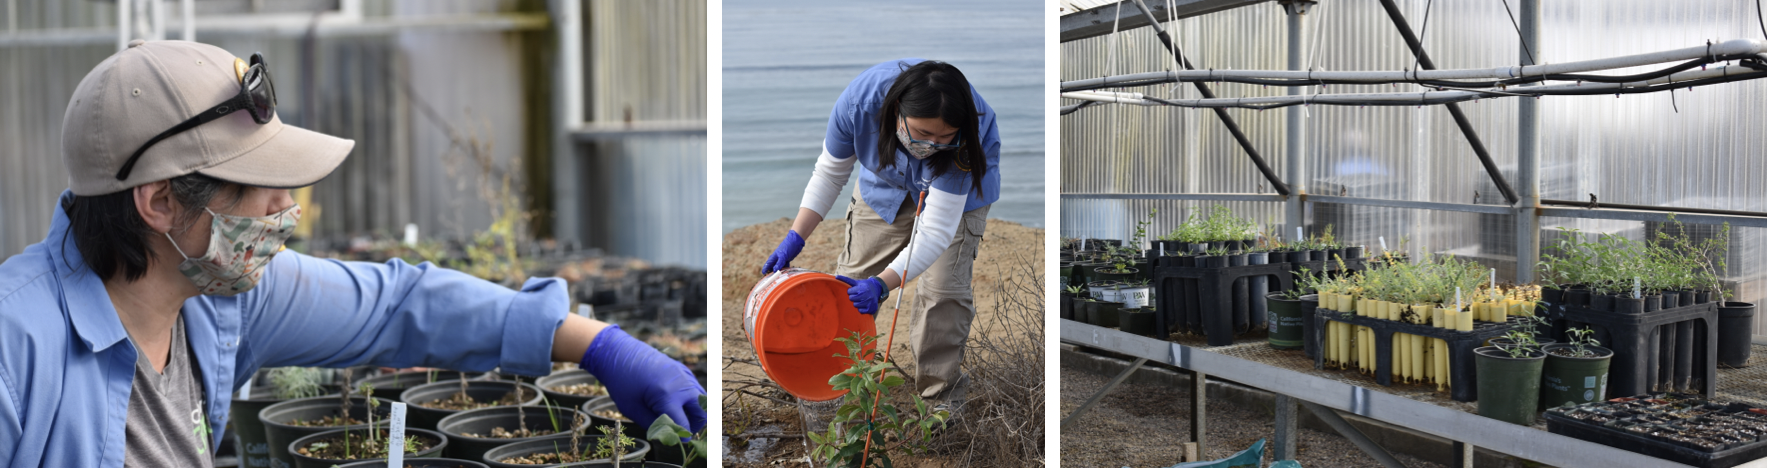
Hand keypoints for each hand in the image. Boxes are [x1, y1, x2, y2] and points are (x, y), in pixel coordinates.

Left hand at [579, 325, 706, 436]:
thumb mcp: (633, 410)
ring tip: (679, 417)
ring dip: (695, 412)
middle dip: (694, 426)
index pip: (684, 425)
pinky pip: (696, 389)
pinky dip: (692, 399)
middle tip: (681, 430)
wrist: (619, 353)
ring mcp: (684, 375)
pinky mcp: (683, 370)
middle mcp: (681, 384)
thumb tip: (669, 435)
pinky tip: (676, 403)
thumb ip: (653, 424)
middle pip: (702, 413)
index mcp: (667, 396)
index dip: (681, 436)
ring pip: (703, 400)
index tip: (676, 440)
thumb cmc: (621, 382)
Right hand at [761, 230, 805, 274]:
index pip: (767, 265)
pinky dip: (786, 270)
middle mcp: (776, 259)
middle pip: (772, 268)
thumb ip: (779, 263)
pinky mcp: (787, 260)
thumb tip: (774, 270)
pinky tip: (787, 273)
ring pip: (779, 268)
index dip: (765, 270)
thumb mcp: (783, 256)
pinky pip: (785, 266)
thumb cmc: (788, 246)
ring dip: (780, 272)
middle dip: (772, 273)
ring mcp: (782, 259)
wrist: (796, 241)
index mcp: (773, 257)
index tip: (764, 276)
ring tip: (780, 278)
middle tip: (774, 280)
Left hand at [835, 275, 888, 314]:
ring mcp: (869, 302)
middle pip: (852, 299)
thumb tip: (836, 277)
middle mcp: (866, 295)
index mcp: (862, 288)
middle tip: (857, 295)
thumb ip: (846, 280)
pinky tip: (864, 304)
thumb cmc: (863, 285)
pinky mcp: (871, 308)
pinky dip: (861, 309)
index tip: (854, 290)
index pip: (849, 292)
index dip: (851, 291)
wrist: (877, 289)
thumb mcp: (856, 282)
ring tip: (860, 299)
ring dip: (856, 303)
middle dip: (853, 297)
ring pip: (855, 305)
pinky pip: (860, 311)